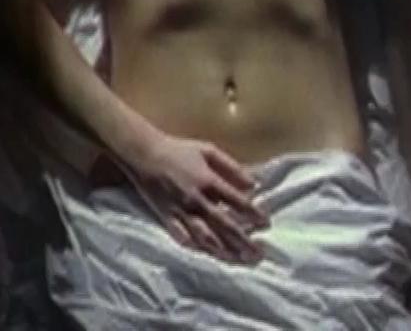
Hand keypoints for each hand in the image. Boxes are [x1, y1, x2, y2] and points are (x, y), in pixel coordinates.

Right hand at [119, 131, 269, 262]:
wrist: (144, 154)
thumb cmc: (178, 150)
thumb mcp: (208, 150)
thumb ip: (231, 167)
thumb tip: (253, 184)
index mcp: (208, 181)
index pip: (237, 202)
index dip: (254, 214)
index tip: (266, 224)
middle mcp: (197, 200)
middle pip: (225, 225)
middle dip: (244, 241)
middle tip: (259, 254)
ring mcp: (181, 211)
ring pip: (206, 236)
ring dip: (224, 250)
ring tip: (238, 260)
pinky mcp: (167, 218)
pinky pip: (182, 237)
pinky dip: (196, 247)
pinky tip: (207, 254)